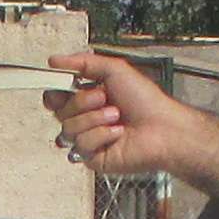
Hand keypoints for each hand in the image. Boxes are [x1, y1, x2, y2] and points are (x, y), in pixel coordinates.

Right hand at [51, 51, 190, 177]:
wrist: (163, 128)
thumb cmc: (146, 101)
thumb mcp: (115, 70)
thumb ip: (83, 62)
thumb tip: (54, 61)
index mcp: (89, 98)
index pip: (56, 96)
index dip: (54, 92)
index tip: (60, 84)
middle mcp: (87, 119)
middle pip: (59, 111)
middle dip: (81, 102)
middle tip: (103, 98)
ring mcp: (90, 139)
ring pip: (68, 128)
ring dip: (94, 119)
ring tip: (116, 116)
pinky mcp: (94, 157)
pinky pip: (81, 145)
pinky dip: (101, 135)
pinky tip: (117, 134)